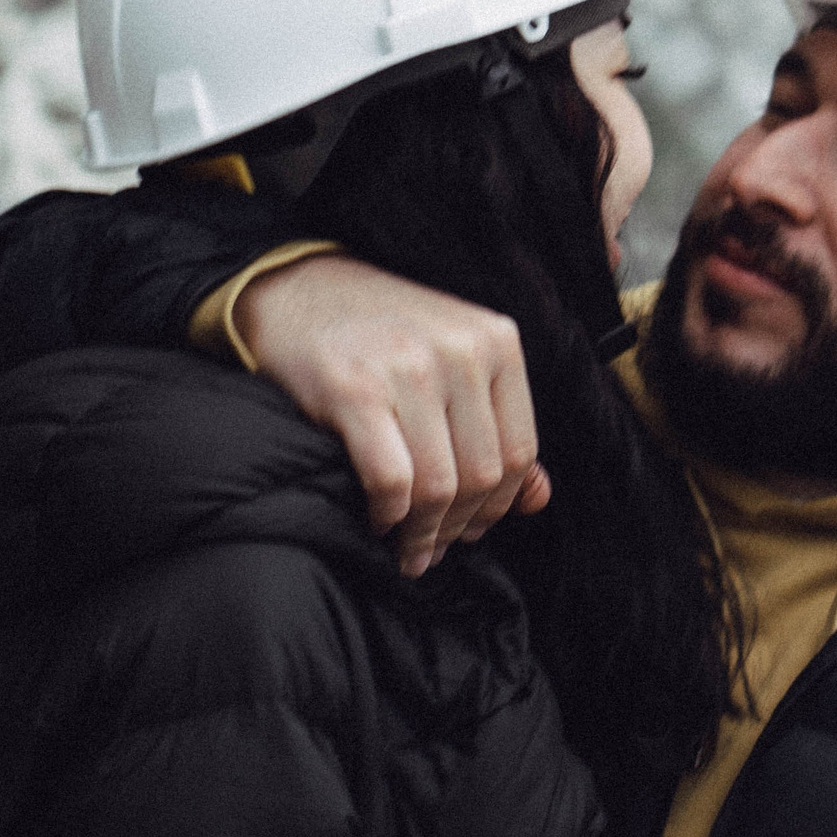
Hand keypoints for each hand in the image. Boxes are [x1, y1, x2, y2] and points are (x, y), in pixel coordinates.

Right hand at [235, 255, 549, 575]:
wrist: (298, 288)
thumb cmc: (382, 333)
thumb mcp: (455, 359)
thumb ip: (499, 426)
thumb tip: (538, 500)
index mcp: (497, 341)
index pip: (520, 451)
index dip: (498, 505)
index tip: (473, 530)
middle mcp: (461, 351)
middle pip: (482, 475)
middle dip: (460, 527)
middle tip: (435, 548)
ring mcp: (408, 369)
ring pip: (438, 486)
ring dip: (424, 534)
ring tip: (410, 548)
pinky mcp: (354, 391)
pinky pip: (392, 481)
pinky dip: (389, 515)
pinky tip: (380, 518)